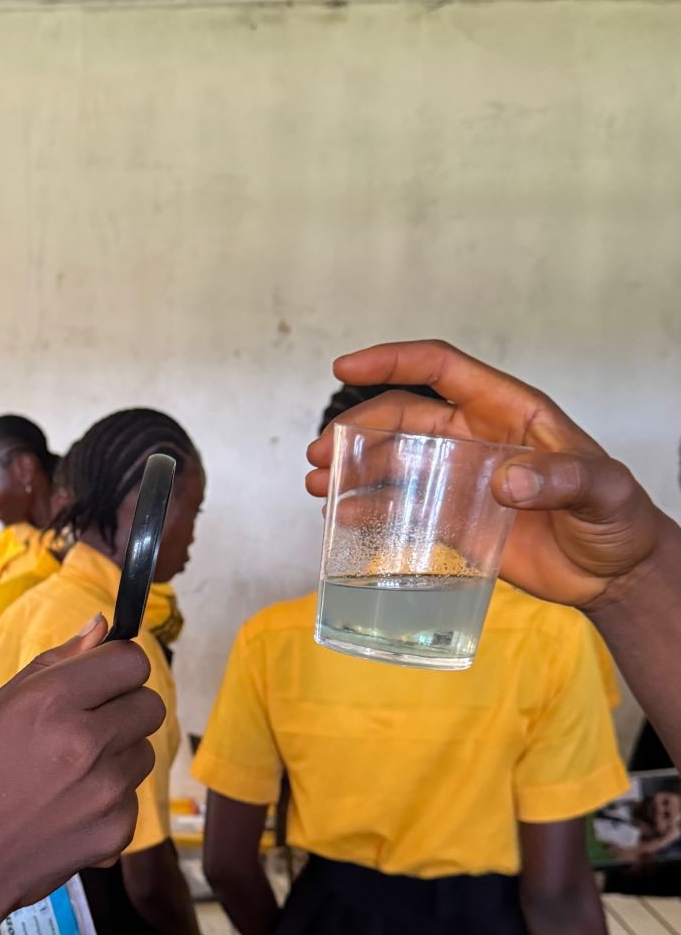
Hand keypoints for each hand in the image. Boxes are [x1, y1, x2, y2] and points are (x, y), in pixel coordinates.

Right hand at [0, 615, 164, 934]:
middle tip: (85, 729)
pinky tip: (69, 811)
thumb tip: (101, 626)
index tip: (102, 682)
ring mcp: (106, 790)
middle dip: (124, 711)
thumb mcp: (0, 707)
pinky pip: (133, 799)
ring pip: (144, 752)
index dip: (117, 669)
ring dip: (117, 757)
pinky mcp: (117, 830)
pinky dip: (110, 803)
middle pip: (149, 705)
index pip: (131, 661)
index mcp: (52, 701)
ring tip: (68, 775)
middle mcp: (85, 741)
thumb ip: (57, 663)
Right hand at [305, 340, 666, 611]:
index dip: (393, 361)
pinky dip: (368, 509)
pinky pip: (401, 507)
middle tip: (319, 454)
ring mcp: (460, 478)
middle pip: (403, 416)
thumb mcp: (604, 490)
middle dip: (356, 428)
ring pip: (394, 460)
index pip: (442, 369)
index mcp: (510, 411)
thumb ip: (562, 479)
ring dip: (352, 468)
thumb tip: (508, 480)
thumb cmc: (618, 518)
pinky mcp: (453, 519)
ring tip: (317, 486)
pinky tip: (342, 518)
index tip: (346, 367)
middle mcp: (476, 437)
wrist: (615, 573)